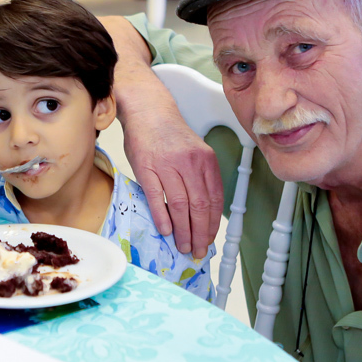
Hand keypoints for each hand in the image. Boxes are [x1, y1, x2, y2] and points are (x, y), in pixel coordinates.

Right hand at [124, 110, 222, 258]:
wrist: (148, 111)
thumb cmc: (169, 135)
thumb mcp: (194, 153)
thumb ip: (199, 178)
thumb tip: (200, 213)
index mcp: (206, 161)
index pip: (214, 199)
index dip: (213, 224)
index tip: (209, 239)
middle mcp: (190, 163)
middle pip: (199, 205)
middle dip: (200, 233)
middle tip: (197, 250)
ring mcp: (168, 165)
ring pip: (180, 205)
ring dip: (183, 230)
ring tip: (183, 245)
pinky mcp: (147, 167)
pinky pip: (156, 196)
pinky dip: (162, 216)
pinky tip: (166, 230)